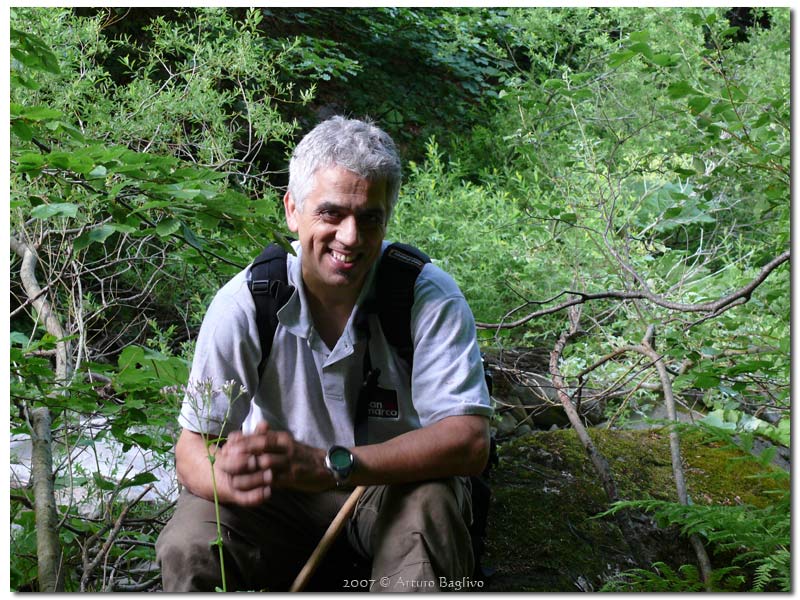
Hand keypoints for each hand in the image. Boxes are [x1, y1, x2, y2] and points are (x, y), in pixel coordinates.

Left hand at [213, 422, 330, 505]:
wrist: (326, 466)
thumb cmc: (302, 455)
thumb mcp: (286, 443)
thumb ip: (268, 440)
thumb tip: (245, 437)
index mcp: (282, 438)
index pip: (259, 436)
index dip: (242, 441)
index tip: (227, 446)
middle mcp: (285, 448)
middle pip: (259, 449)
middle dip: (240, 456)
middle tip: (223, 463)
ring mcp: (289, 463)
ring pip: (264, 465)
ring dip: (246, 472)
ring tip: (231, 479)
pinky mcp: (292, 478)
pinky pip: (273, 481)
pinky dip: (260, 485)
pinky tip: (248, 489)